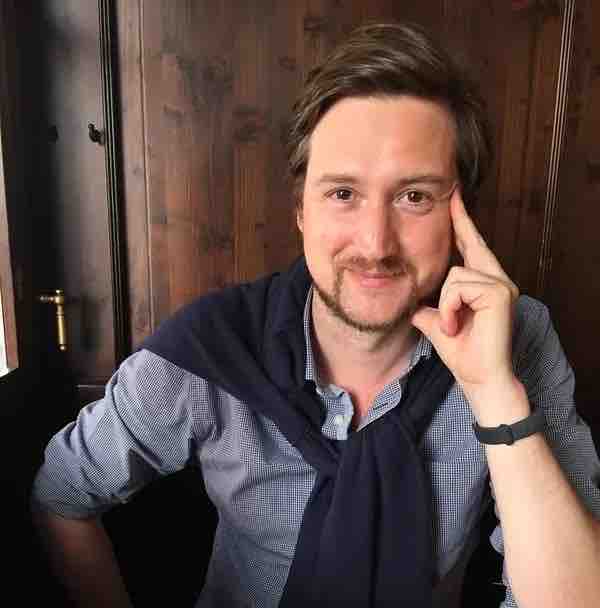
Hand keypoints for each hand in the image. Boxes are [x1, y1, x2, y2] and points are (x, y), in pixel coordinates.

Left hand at [410, 189, 526, 422]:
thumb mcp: (436, 322)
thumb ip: (428, 305)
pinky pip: (458, 286)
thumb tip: (410, 299)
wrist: (478, 376)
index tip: (454, 199)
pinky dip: (450, 307)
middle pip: (471, 244)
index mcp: (483, 283)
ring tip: (452, 325)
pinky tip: (456, 325)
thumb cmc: (460, 352)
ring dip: (445, 304)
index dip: (462, 224)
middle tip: (452, 191)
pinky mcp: (500, 292)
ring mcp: (501, 283)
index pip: (471, 247)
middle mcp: (497, 279)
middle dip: (460, 219)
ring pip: (454, 274)